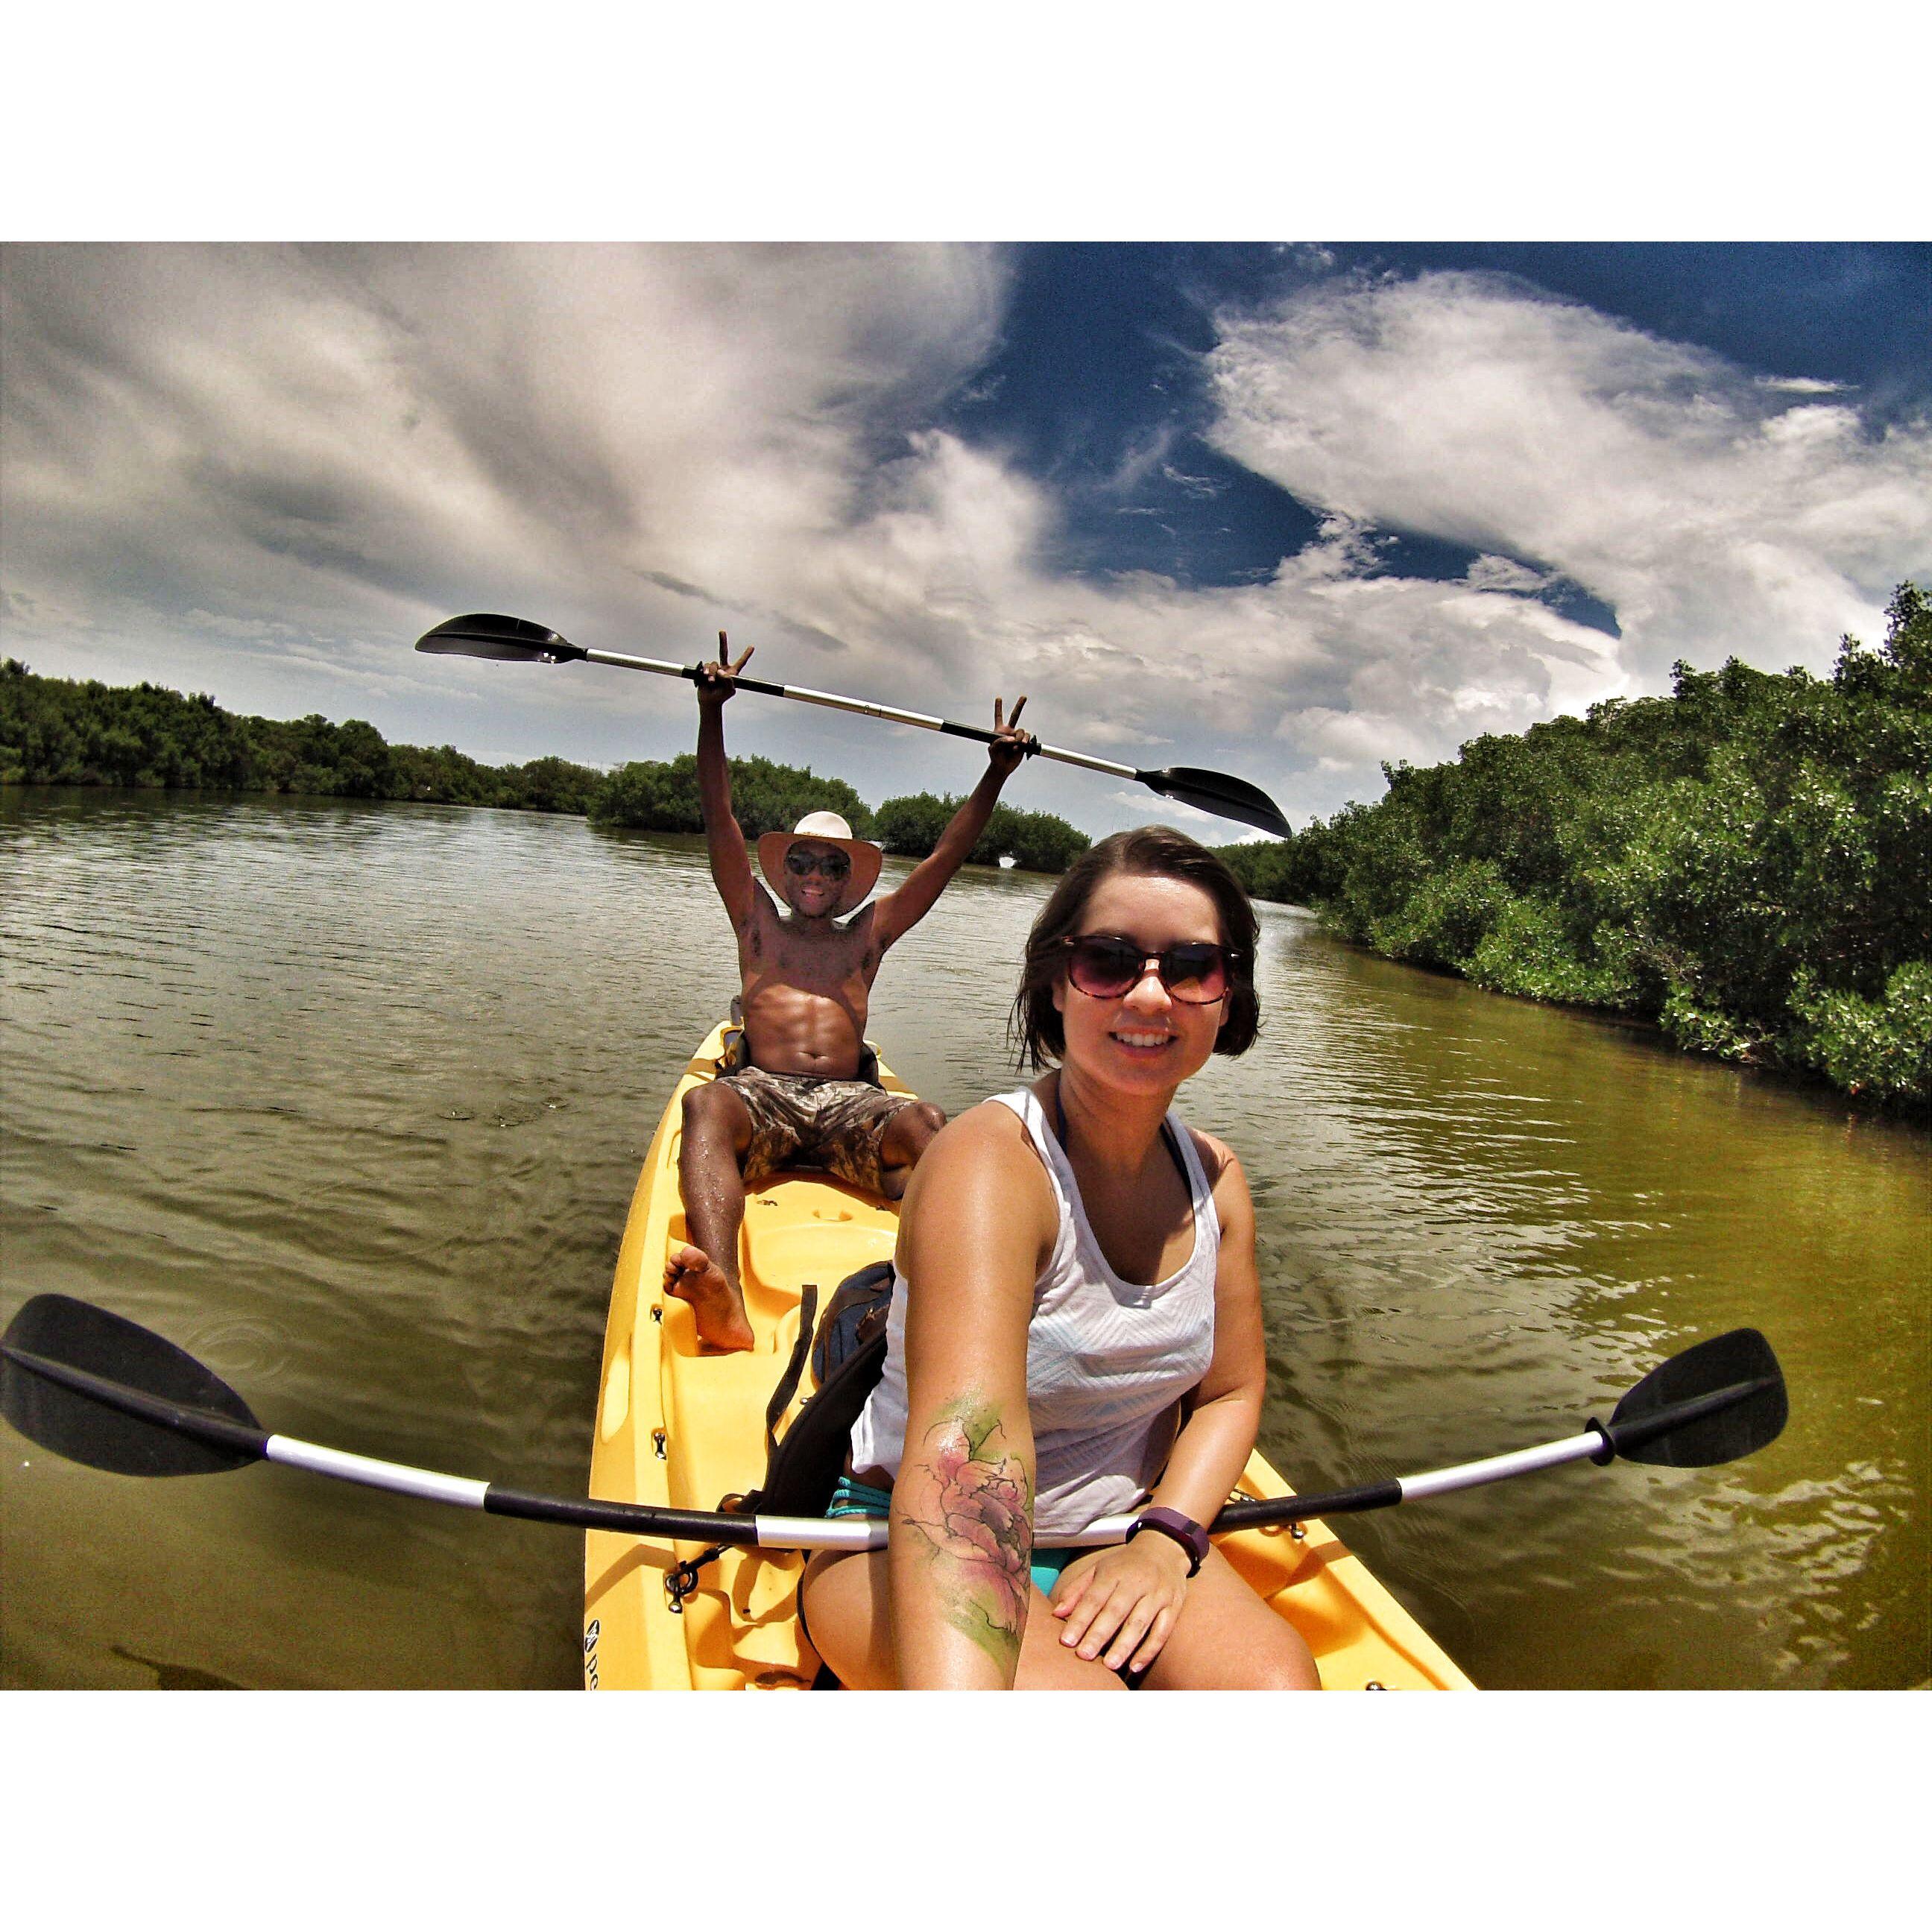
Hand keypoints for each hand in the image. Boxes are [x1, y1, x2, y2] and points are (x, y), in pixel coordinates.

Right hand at [695, 631, 754, 705]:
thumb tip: (720, 671)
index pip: (741, 662)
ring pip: (713, 664)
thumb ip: (728, 680)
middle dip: (722, 641)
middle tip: (722, 631)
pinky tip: (706, 677)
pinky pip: (706, 667)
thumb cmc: (721, 696)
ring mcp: (714, 668)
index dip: (746, 655)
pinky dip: (706, 672)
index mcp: (732, 672)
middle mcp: (723, 668)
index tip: (752, 647)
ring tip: (712, 682)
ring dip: (712, 674)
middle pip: (723, 652)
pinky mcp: (705, 670)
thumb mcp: (729, 690)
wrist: (709, 700)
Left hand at [988, 693, 1035, 777]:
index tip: (999, 698)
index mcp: (999, 730)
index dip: (998, 707)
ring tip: (1016, 745)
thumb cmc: (996, 756)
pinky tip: (1020, 746)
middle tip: (1024, 696)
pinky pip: (1026, 738)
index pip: (999, 716)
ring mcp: (1017, 736)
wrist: (1003, 766)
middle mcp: (1009, 731)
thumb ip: (1001, 740)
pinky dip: (1024, 741)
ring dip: (1020, 738)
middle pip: (1015, 715)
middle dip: (1019, 705)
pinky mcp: (1024, 743)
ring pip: (1021, 731)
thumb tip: (1013, 739)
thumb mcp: (993, 747)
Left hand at [1048, 1532, 1190, 1673]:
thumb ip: (1077, 1590)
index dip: (1080, 1619)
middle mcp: (1137, 1582)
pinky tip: (1135, 1666)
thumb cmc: (1125, 1565)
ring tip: (1109, 1665)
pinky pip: (1163, 1631)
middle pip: (1116, 1611)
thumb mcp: (1099, 1569)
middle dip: (1099, 1634)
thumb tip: (1056, 1613)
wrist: (1164, 1550)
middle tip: (1084, 1655)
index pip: (1094, 1598)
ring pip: (1140, 1623)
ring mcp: (1157, 1594)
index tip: (1066, 1641)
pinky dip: (1149, 1650)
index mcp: (1114, 1572)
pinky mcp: (1173, 1606)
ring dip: (1124, 1646)